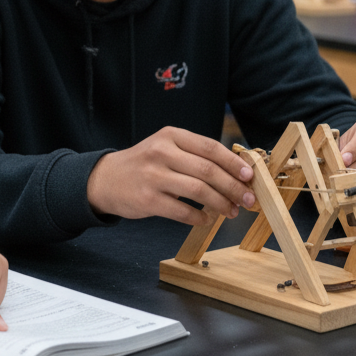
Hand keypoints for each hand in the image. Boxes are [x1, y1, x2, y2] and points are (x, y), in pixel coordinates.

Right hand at [86, 127, 255, 224]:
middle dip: (234, 187)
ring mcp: (153, 176)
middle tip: (248, 200)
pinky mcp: (147, 200)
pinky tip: (207, 219)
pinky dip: (200, 217)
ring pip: (199, 191)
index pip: (210, 147)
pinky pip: (182, 211)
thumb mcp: (166, 148)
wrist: (105, 179)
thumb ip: (195, 155)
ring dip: (221, 204)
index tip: (250, 176)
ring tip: (231, 211)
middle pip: (208, 170)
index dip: (234, 163)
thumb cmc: (144, 164)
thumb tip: (236, 172)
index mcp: (171, 136)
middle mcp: (161, 152)